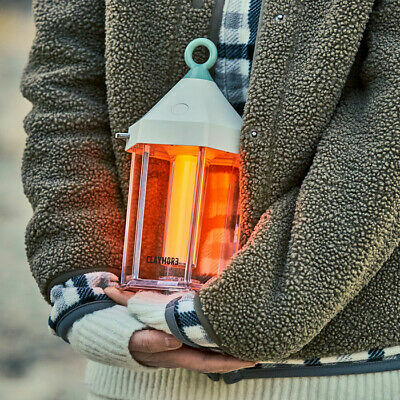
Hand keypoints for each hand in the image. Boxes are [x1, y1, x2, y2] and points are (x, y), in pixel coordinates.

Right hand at [104, 287, 256, 372]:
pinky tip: (225, 321)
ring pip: (212, 343)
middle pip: (216, 354)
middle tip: (260, 343)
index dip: (233, 362)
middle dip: (238, 352)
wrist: (118, 333)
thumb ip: (155, 341)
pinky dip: (216, 328)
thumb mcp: (138, 339)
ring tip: (249, 333)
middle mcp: (185, 349)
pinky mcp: (181, 329)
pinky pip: (203, 331)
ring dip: (229, 340)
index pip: (211, 363)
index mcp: (178, 355)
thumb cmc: (129, 339)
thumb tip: (175, 339)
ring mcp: (184, 340)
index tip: (254, 359)